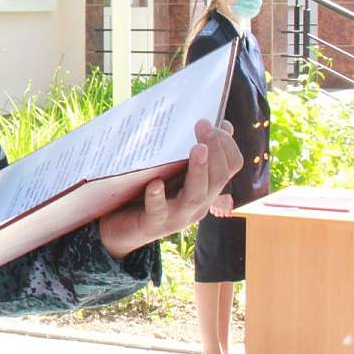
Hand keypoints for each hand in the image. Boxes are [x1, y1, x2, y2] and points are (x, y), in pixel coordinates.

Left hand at [99, 119, 242, 254]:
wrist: (123, 231)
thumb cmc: (149, 195)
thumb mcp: (173, 172)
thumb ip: (191, 154)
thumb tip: (216, 124)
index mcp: (206, 189)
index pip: (229, 168)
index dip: (226, 145)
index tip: (216, 122)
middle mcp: (197, 204)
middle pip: (217, 179)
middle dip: (215, 150)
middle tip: (205, 125)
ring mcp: (177, 216)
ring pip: (196, 196)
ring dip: (199, 170)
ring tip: (198, 148)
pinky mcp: (154, 224)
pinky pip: (159, 211)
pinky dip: (158, 198)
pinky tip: (155, 183)